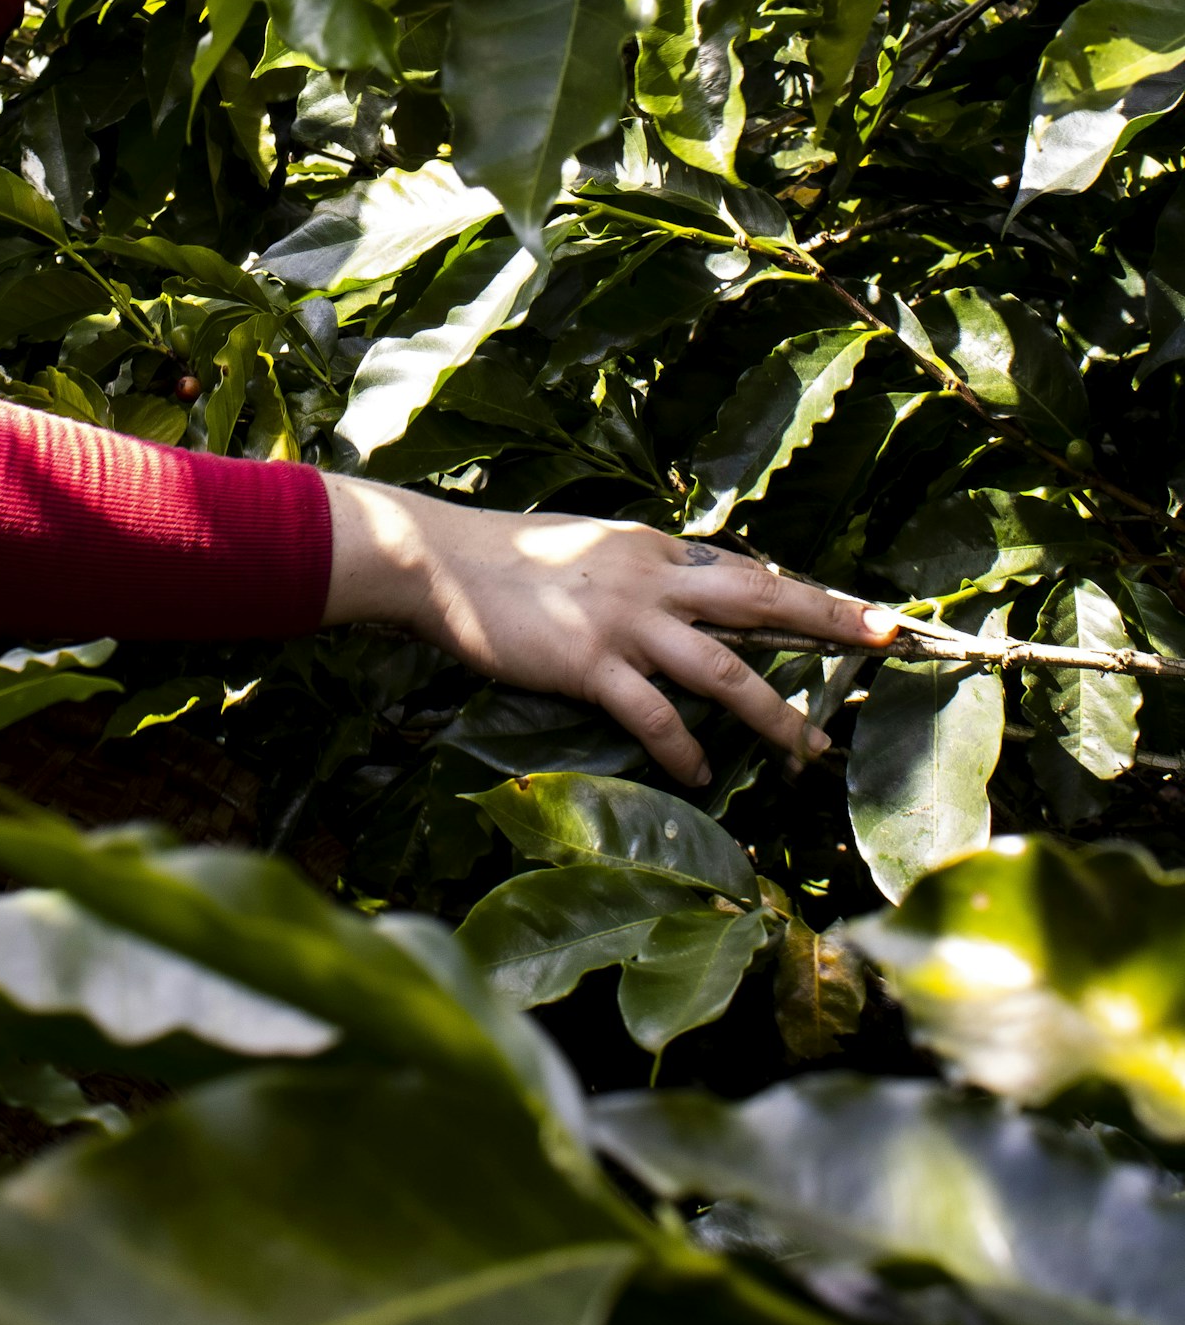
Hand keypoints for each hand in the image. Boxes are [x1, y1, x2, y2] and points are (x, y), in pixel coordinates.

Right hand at [323, 475, 897, 785]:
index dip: (805, 594)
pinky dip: (684, 751)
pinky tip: (700, 778)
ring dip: (775, 715)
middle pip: (762, 599)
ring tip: (808, 753)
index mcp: (654, 547)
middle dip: (830, 620)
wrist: (440, 562)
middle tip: (885, 639)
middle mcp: (652, 578)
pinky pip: (655, 717)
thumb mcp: (589, 547)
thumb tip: (686, 595)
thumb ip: (641, 571)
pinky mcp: (589, 664)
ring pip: (724, 670)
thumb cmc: (505, 556)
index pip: (744, 573)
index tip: (859, 611)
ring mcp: (623, 622)